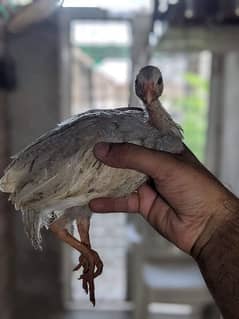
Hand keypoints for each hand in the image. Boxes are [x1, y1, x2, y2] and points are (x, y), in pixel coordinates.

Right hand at [90, 142, 237, 254]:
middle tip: (82, 152)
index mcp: (162, 147)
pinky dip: (108, 202)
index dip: (117, 130)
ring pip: (120, 179)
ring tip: (81, 176)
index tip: (96, 128)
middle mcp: (153, 163)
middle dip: (105, 155)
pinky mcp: (143, 203)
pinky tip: (93, 203)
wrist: (208, 226)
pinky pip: (122, 201)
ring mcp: (147, 184)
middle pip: (124, 156)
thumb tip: (101, 149)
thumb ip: (133, 156)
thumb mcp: (165, 165)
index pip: (136, 133)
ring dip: (102, 179)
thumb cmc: (196, 188)